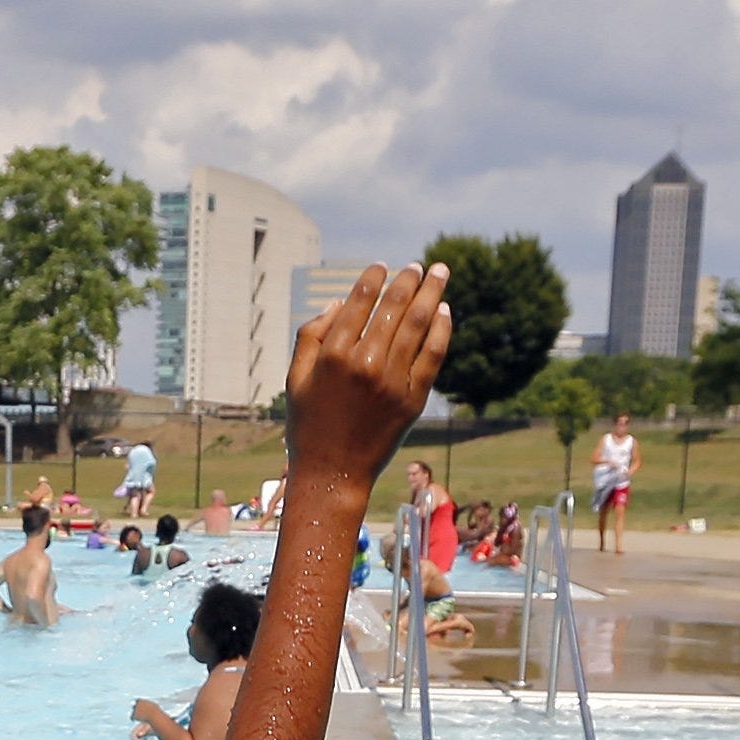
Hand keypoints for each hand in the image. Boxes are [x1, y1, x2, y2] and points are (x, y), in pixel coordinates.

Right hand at [283, 262, 452, 493]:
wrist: (332, 474)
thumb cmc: (308, 426)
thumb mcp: (295, 380)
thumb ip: (310, 337)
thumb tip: (339, 303)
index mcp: (333, 356)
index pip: (359, 303)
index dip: (373, 279)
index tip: (383, 266)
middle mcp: (365, 364)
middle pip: (393, 308)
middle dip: (408, 280)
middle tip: (419, 265)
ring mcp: (392, 382)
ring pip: (417, 325)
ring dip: (431, 293)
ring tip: (439, 273)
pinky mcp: (413, 400)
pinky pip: (432, 356)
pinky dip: (441, 329)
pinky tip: (444, 311)